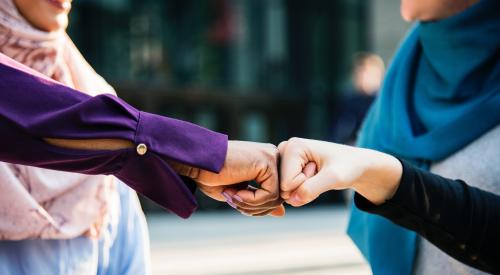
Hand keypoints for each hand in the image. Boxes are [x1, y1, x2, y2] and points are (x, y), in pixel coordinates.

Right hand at [171, 140, 284, 216]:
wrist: (197, 163)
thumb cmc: (212, 176)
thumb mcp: (239, 194)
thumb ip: (261, 201)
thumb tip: (282, 213)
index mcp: (266, 163)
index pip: (275, 195)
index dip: (257, 207)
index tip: (236, 202)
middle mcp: (271, 158)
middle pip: (278, 198)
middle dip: (255, 208)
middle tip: (233, 201)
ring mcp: (271, 158)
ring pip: (275, 199)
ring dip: (251, 205)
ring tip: (232, 197)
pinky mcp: (267, 162)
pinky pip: (270, 194)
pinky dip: (252, 200)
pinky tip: (235, 193)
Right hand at [278, 138, 401, 206]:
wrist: (355, 164)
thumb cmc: (347, 167)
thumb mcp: (334, 178)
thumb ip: (312, 189)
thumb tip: (292, 200)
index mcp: (293, 146)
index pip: (287, 182)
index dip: (306, 183)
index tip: (319, 170)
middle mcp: (284, 149)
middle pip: (283, 186)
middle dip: (302, 187)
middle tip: (318, 173)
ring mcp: (284, 158)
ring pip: (285, 190)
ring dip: (303, 188)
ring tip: (317, 174)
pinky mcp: (286, 166)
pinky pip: (289, 190)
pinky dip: (302, 189)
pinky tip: (312, 177)